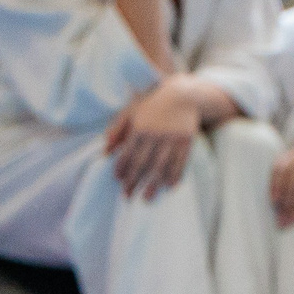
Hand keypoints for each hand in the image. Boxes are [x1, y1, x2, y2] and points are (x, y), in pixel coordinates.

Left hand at [105, 81, 201, 199]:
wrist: (182, 95)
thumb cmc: (152, 104)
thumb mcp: (131, 112)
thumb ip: (117, 130)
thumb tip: (105, 151)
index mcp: (140, 128)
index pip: (129, 154)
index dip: (122, 168)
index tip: (118, 180)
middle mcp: (157, 135)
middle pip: (144, 164)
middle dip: (135, 182)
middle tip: (127, 196)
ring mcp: (173, 139)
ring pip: (162, 166)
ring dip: (154, 184)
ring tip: (147, 198)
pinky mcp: (187, 141)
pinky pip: (181, 162)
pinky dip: (175, 176)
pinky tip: (169, 187)